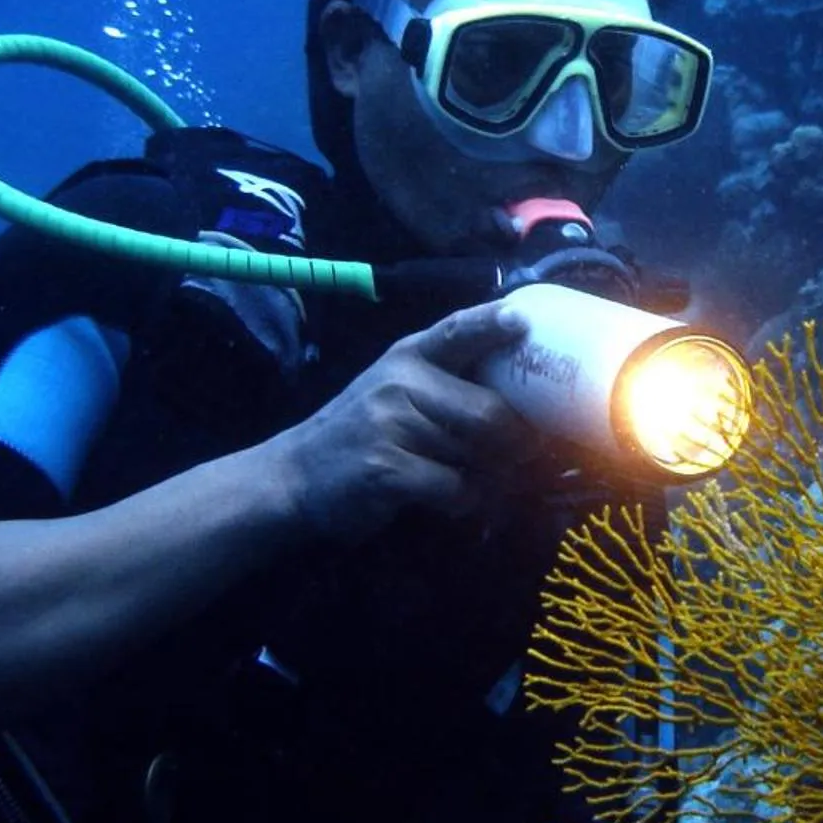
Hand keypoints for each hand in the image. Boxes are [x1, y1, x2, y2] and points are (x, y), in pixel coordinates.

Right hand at [268, 300, 533, 544]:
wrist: (294, 475)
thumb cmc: (361, 432)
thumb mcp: (397, 390)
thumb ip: (447, 383)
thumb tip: (526, 399)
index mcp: (408, 356)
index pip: (457, 330)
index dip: (491, 323)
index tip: (522, 320)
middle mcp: (401, 382)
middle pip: (491, 411)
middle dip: (518, 442)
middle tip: (528, 457)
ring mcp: (390, 425)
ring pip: (479, 454)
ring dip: (492, 477)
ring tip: (482, 481)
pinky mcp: (386, 468)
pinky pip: (455, 488)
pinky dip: (466, 501)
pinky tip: (452, 501)